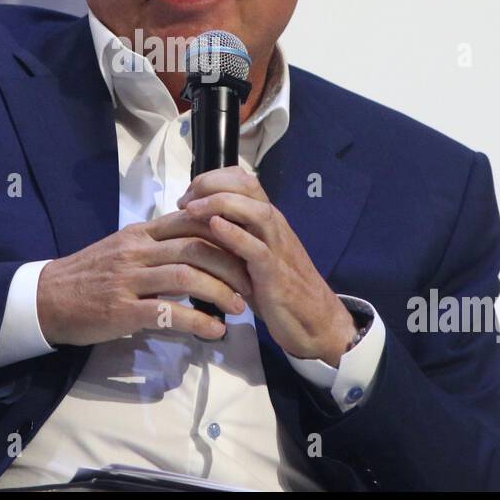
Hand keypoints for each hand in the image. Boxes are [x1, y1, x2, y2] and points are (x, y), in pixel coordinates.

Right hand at [37, 212, 254, 346]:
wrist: (47, 298)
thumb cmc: (89, 275)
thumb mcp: (123, 248)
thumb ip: (157, 244)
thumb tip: (197, 246)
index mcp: (140, 233)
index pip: (191, 221)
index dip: (224, 232)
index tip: (246, 248)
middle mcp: (137, 250)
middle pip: (196, 247)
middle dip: (231, 264)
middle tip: (252, 283)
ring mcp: (129, 280)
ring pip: (186, 276)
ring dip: (219, 292)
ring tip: (239, 308)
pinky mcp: (122, 310)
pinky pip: (167, 313)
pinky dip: (197, 322)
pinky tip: (214, 331)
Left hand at [177, 166, 356, 365]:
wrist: (314, 319)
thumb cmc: (276, 287)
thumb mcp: (252, 255)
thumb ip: (233, 237)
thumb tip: (198, 224)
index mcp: (267, 220)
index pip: (243, 180)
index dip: (212, 179)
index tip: (188, 194)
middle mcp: (273, 226)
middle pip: (247, 186)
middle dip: (212, 184)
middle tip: (185, 201)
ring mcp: (276, 248)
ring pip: (255, 211)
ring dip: (221, 203)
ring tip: (193, 209)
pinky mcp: (275, 274)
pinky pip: (258, 249)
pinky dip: (236, 235)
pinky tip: (215, 227)